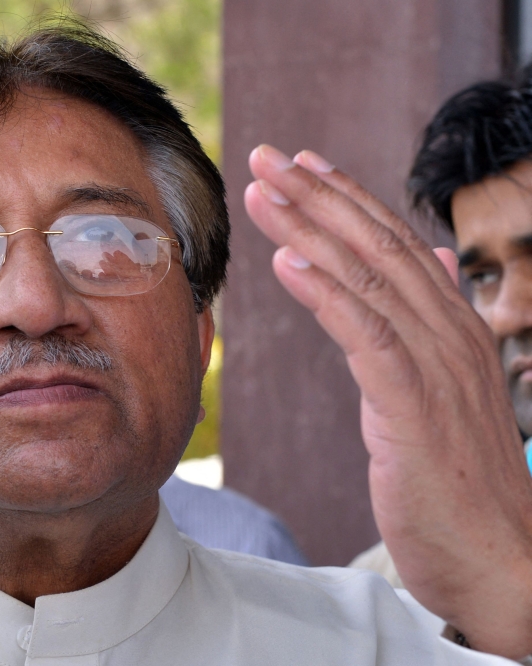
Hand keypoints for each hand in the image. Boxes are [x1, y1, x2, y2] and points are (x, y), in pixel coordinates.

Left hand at [245, 145, 531, 658]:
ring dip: (311, 229)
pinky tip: (286, 262)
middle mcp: (450, 335)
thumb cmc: (460, 482)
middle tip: (267, 155)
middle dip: (318, 196)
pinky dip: (325, 293)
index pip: (397, 246)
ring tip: (263, 191)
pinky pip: (366, 336)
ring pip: (368, 279)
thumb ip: (431, 327)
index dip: (348, 200)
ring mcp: (437, 368)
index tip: (303, 165)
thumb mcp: (443, 393)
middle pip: (378, 248)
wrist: (499, 560)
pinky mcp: (414, 407)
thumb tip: (435, 264)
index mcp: (453, 330)